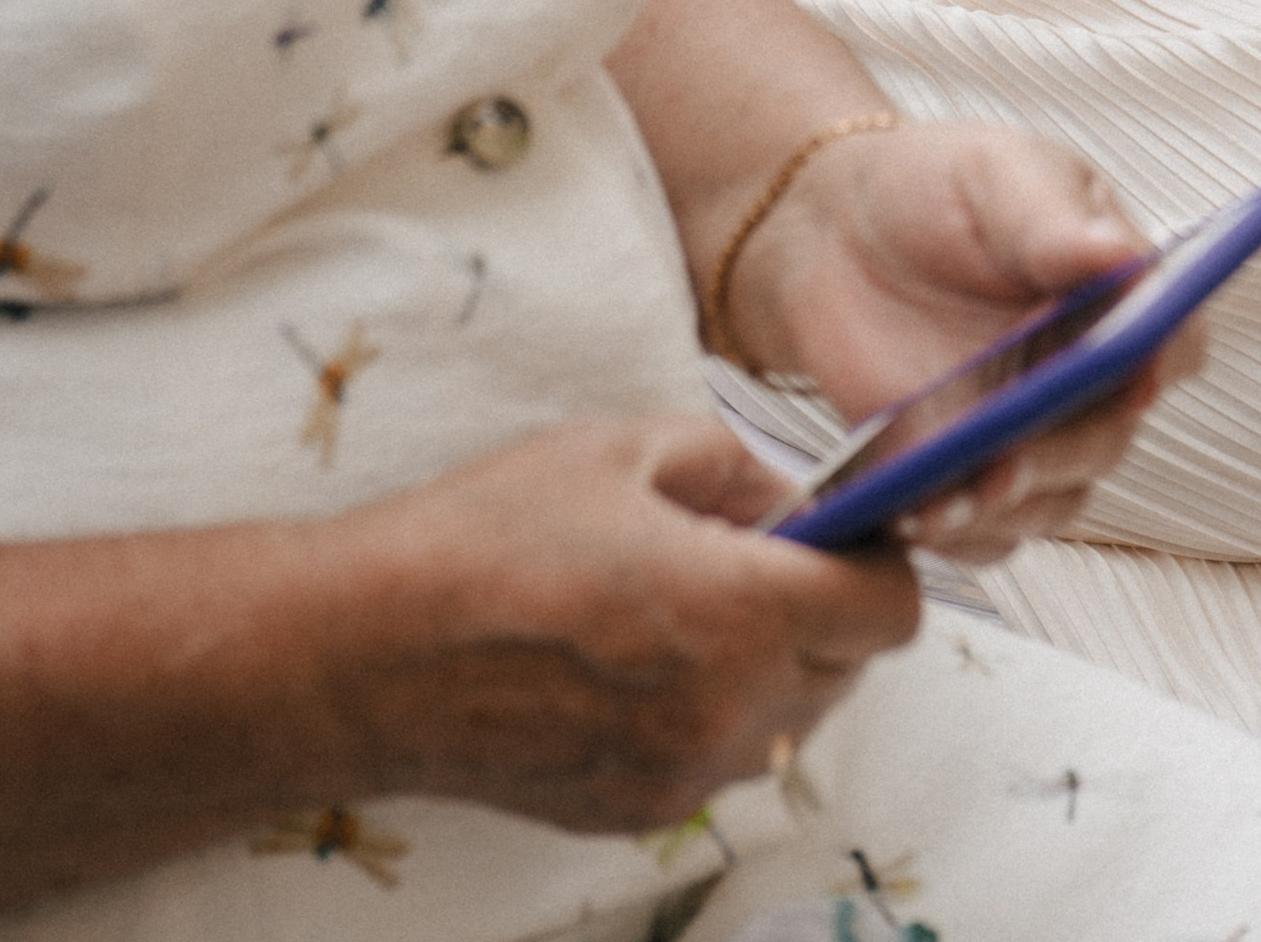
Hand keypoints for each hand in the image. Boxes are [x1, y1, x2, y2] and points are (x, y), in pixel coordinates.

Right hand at [331, 414, 916, 832]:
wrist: (370, 656)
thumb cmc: (489, 536)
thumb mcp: (622, 448)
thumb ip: (735, 467)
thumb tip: (796, 498)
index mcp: (739, 613)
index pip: (890, 610)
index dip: (882, 559)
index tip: (849, 528)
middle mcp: (728, 712)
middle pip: (850, 668)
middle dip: (828, 607)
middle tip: (757, 553)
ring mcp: (683, 776)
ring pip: (791, 720)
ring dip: (775, 663)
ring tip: (687, 603)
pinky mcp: (638, 813)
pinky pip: (722, 758)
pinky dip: (713, 710)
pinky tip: (640, 659)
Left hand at [723, 120, 1202, 567]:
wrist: (840, 229)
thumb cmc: (937, 187)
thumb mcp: (994, 174)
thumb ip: (1050, 218)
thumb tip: (1117, 254)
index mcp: (1118, 295)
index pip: (1174, 338)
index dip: (1164, 359)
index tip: (1136, 371)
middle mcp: (1090, 378)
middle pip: (1106, 435)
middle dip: (1061, 449)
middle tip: (1010, 453)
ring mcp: (1033, 435)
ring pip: (1051, 499)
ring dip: (1007, 505)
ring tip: (945, 499)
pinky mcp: (970, 475)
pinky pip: (983, 531)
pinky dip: (955, 531)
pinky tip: (912, 512)